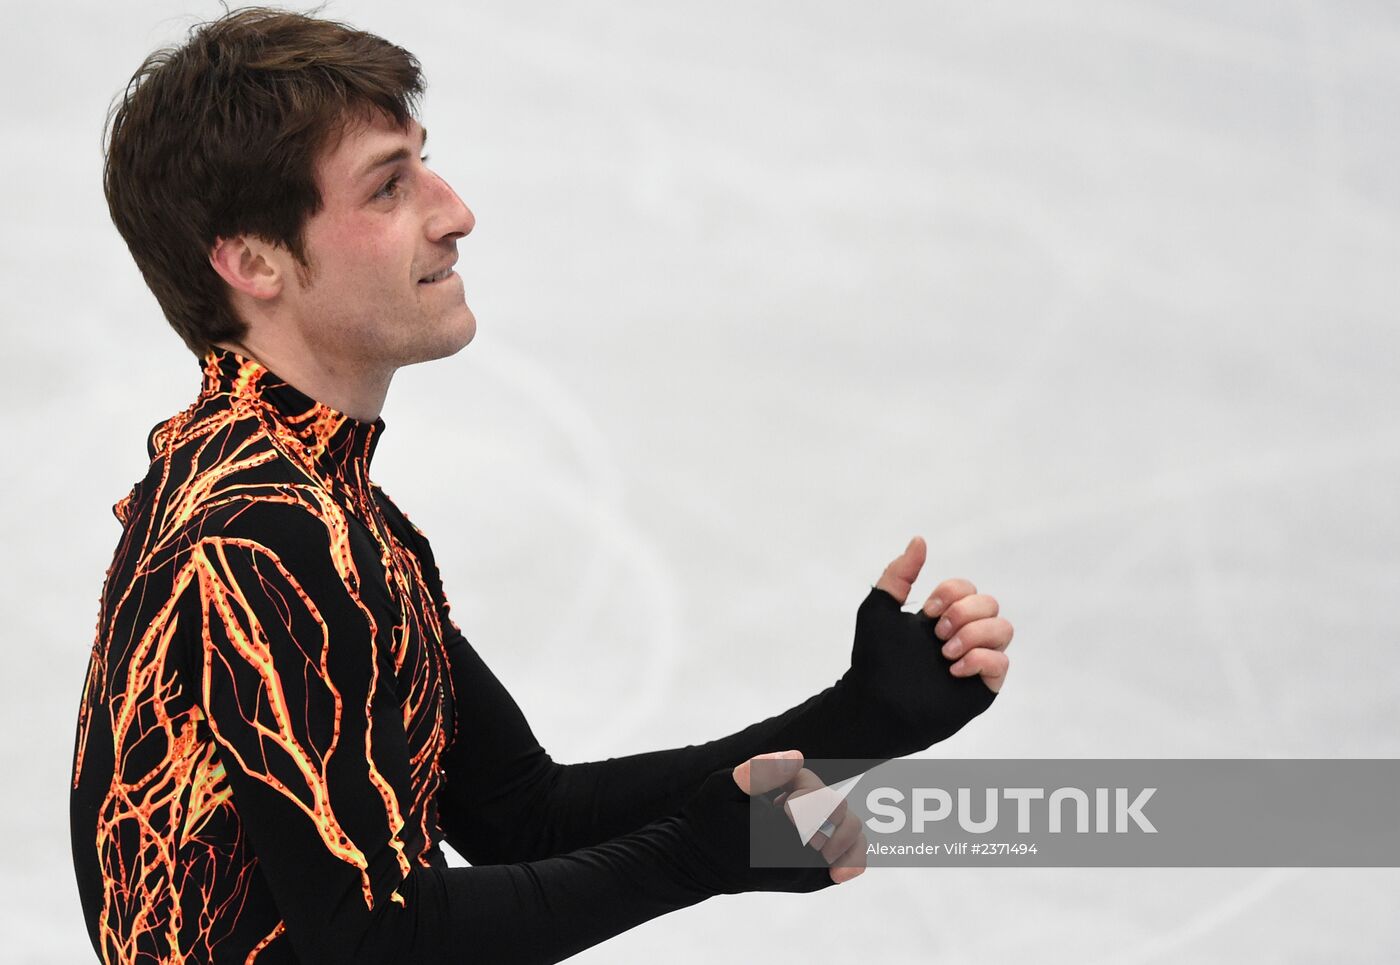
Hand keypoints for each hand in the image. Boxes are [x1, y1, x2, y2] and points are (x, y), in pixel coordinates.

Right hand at [677, 751, 862, 893]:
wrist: (699, 863)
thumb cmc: (709, 820)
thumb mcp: (722, 786)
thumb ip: (759, 770)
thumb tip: (797, 757)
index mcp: (777, 840)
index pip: (819, 799)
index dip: (801, 782)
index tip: (776, 790)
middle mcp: (798, 864)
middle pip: (840, 812)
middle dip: (814, 796)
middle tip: (781, 800)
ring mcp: (808, 876)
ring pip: (853, 835)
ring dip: (828, 814)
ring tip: (795, 815)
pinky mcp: (811, 882)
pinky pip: (853, 862)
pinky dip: (848, 842)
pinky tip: (822, 828)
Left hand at [836, 535, 1011, 754]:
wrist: (874, 703)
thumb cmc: (873, 660)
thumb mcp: (879, 609)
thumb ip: (898, 574)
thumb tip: (920, 540)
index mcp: (942, 617)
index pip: (968, 589)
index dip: (953, 593)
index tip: (928, 611)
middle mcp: (962, 636)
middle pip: (991, 604)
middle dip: (965, 612)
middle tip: (937, 634)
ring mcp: (975, 661)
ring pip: (1004, 629)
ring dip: (975, 634)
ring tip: (946, 652)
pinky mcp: (982, 686)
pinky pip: (1003, 663)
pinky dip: (980, 659)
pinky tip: (953, 669)